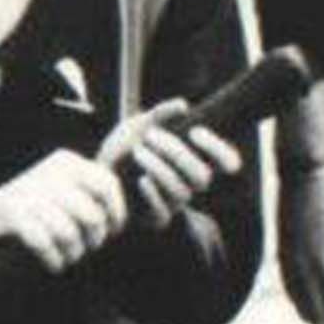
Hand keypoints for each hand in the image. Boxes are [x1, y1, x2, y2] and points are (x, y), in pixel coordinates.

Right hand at [0, 148, 131, 272]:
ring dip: (73, 254)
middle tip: (85, 249)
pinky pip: (45, 243)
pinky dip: (53, 259)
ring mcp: (29, 190)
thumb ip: (87, 196)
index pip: (107, 184)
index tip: (113, 231)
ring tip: (68, 258)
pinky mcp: (11, 212)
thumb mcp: (60, 193)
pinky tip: (53, 265)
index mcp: (66, 161)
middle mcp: (50, 171)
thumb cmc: (27, 213)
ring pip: (69, 232)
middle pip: (91, 214)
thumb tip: (120, 219)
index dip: (116, 212)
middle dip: (93, 240)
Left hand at [99, 97, 242, 229]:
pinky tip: (141, 179)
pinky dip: (153, 194)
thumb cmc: (125, 147)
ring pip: (180, 190)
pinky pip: (163, 212)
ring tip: (137, 151)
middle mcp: (191, 184)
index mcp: (195, 159)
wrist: (96, 173)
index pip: (227, 162)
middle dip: (177, 153)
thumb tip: (182, 105)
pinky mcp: (156, 218)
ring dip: (159, 168)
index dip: (219, 149)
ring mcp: (175, 202)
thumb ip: (160, 115)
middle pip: (202, 176)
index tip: (195, 131)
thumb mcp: (139, 125)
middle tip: (150, 135)